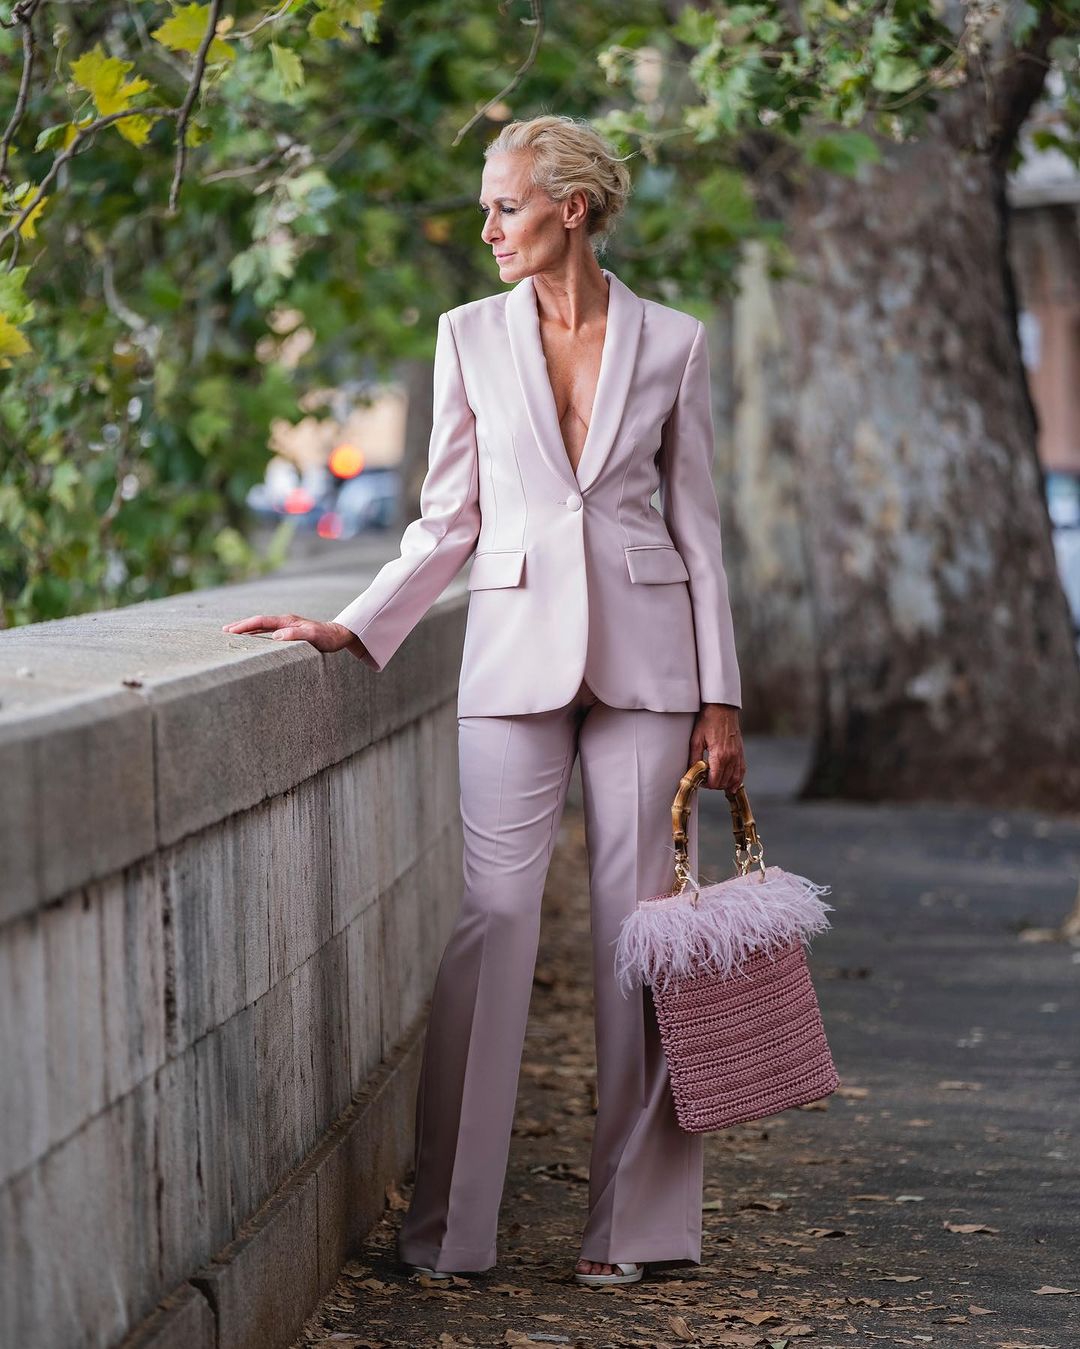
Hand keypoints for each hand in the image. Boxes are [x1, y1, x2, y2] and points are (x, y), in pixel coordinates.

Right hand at [221, 613, 366, 657]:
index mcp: (287, 621)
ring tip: (233, 633)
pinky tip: (253, 639)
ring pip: (262, 626)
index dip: (244, 626)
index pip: (261, 621)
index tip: (230, 631)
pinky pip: (268, 631)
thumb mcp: (313, 637)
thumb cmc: (328, 637)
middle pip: (258, 621)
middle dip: (240, 625)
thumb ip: (296, 635)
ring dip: (247, 629)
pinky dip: (257, 633)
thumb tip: (276, 636)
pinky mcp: (290, 631)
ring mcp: (287, 625)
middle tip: (223, 631)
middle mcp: (285, 621)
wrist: (339, 635)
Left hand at [689, 703, 744, 791]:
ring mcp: (738, 755)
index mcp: (719, 756)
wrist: (721, 708)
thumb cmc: (708, 721)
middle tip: (705, 779)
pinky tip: (732, 785)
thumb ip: (694, 758)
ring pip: (734, 779)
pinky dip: (737, 780)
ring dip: (725, 784)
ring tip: (715, 782)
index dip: (706, 784)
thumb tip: (692, 772)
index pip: (715, 781)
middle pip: (724, 782)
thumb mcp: (696, 740)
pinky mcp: (741, 752)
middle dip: (714, 784)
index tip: (700, 780)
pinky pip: (741, 771)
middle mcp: (731, 757)